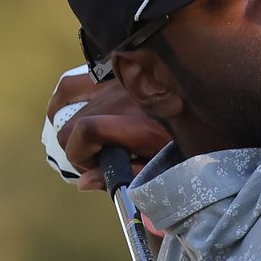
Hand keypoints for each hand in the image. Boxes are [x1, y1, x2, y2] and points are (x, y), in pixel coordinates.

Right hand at [46, 68, 170, 190]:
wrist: (198, 103)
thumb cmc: (181, 140)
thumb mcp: (158, 163)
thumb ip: (123, 174)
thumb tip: (83, 183)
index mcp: (135, 124)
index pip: (85, 131)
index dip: (80, 156)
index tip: (97, 168)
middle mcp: (118, 100)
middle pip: (71, 127)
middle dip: (79, 150)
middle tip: (101, 160)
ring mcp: (111, 85)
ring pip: (67, 108)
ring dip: (72, 130)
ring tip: (91, 142)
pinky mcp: (110, 77)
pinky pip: (72, 85)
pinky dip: (62, 102)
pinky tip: (62, 114)